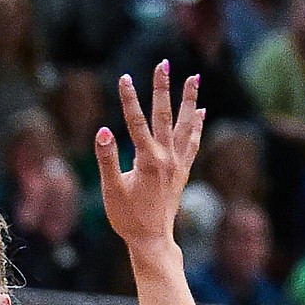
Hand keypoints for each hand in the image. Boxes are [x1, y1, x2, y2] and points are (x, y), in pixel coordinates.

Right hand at [97, 65, 203, 254]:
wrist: (152, 241)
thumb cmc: (128, 218)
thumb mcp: (112, 190)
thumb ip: (107, 159)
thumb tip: (103, 131)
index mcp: (147, 161)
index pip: (136, 122)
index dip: (129, 99)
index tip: (124, 77)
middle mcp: (166, 158)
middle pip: (164, 115)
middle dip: (163, 88)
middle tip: (163, 63)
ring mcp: (177, 165)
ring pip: (185, 125)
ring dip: (189, 100)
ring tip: (194, 78)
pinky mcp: (182, 172)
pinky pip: (192, 143)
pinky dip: (197, 126)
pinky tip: (201, 112)